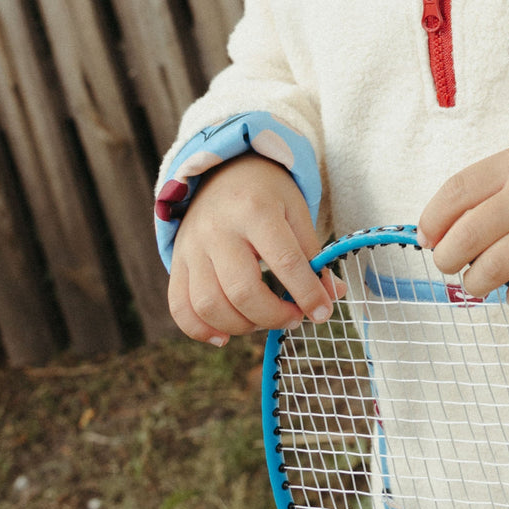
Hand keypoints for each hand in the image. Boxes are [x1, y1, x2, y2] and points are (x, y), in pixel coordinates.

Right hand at [167, 153, 341, 343]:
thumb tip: (331, 296)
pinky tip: (226, 336)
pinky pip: (180, 307)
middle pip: (242, 290)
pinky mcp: (177, 262)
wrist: (224, 172)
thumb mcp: (296, 212)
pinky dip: (200, 330)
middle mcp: (218, 230)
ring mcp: (192, 247)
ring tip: (265, 320)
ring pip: (208, 305)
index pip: (285, 262)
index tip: (323, 312)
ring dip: (242, 326)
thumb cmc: (267, 195)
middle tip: (294, 317)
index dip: (307, 293)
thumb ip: (313, 255)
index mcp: (256, 211)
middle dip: (274, 316)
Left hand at [418, 136, 508, 311]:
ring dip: (476, 284)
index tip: (429, 239)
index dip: (431, 223)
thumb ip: (481, 191)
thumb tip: (430, 237)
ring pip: (493, 269)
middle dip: (447, 260)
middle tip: (454, 265)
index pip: (454, 193)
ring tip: (484, 279)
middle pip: (466, 236)